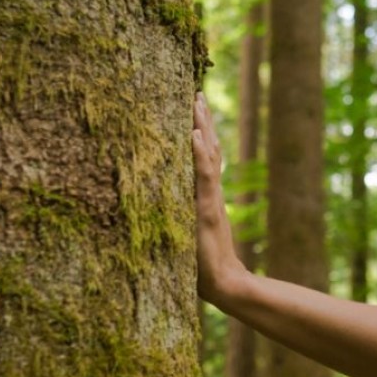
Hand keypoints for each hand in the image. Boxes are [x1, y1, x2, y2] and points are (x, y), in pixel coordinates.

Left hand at [191, 93, 245, 303]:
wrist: (222, 284)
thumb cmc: (200, 266)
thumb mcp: (186, 236)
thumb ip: (178, 221)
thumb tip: (154, 213)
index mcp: (206, 197)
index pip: (204, 158)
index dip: (200, 133)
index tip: (193, 109)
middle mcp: (210, 192)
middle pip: (209, 148)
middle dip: (202, 120)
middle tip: (196, 92)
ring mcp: (210, 198)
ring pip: (208, 155)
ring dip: (202, 126)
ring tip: (196, 101)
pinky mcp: (207, 208)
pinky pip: (204, 174)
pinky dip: (200, 152)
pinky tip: (194, 133)